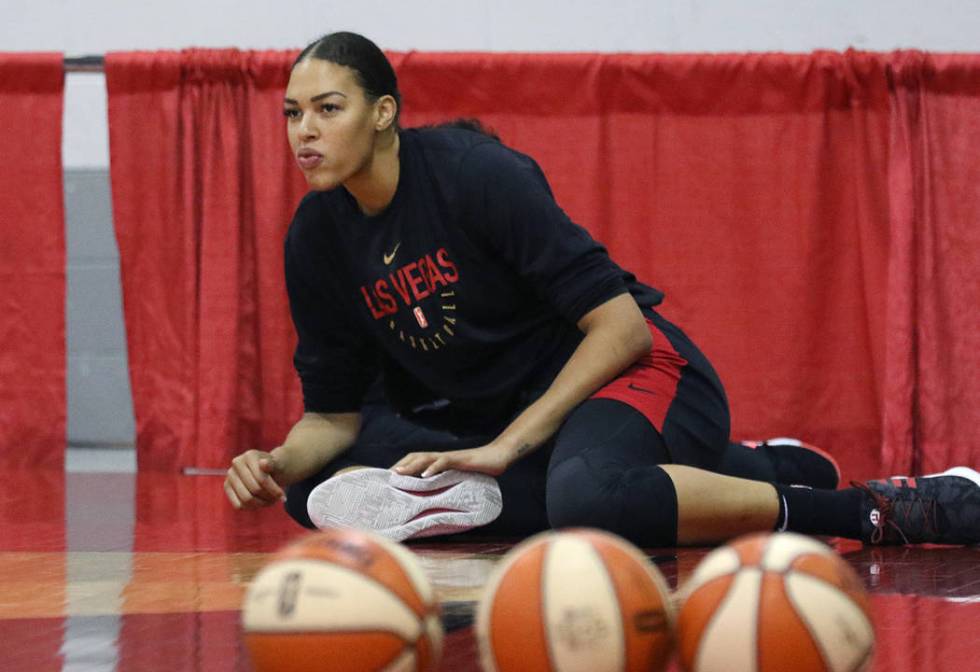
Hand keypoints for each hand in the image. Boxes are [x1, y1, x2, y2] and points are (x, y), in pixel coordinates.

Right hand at [224, 449, 286, 509]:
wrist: (269, 469)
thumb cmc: (275, 467)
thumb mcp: (279, 465)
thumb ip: (273, 464)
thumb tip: (263, 463)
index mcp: (250, 455)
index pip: (261, 479)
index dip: (274, 489)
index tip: (282, 495)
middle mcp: (236, 464)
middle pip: (254, 490)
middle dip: (268, 496)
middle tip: (277, 498)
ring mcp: (230, 475)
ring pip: (246, 499)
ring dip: (261, 503)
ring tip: (270, 500)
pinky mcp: (227, 487)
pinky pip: (238, 505)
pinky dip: (251, 507)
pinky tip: (260, 502)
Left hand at [392, 444, 515, 477]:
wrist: (499, 456)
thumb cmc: (481, 468)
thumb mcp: (461, 477)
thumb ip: (449, 482)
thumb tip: (439, 497)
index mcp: (441, 461)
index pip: (417, 459)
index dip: (403, 466)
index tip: (390, 477)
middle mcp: (442, 456)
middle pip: (417, 456)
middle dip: (402, 464)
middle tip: (388, 476)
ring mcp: (451, 457)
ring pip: (427, 457)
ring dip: (411, 465)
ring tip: (399, 473)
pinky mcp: (461, 459)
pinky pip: (444, 461)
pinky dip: (433, 467)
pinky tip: (425, 474)